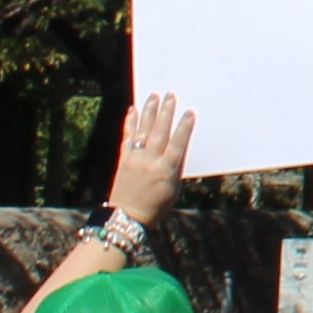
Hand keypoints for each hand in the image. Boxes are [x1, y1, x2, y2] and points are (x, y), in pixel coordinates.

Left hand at [105, 94, 189, 225]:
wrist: (127, 216)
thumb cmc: (156, 206)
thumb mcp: (174, 189)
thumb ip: (176, 167)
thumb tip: (180, 146)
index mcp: (166, 171)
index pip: (177, 144)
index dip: (184, 127)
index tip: (189, 112)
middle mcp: (150, 162)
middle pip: (160, 132)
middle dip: (166, 112)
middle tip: (170, 96)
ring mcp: (135, 159)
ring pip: (143, 131)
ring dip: (149, 112)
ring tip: (153, 96)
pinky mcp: (124, 160)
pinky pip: (127, 137)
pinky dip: (130, 123)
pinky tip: (133, 111)